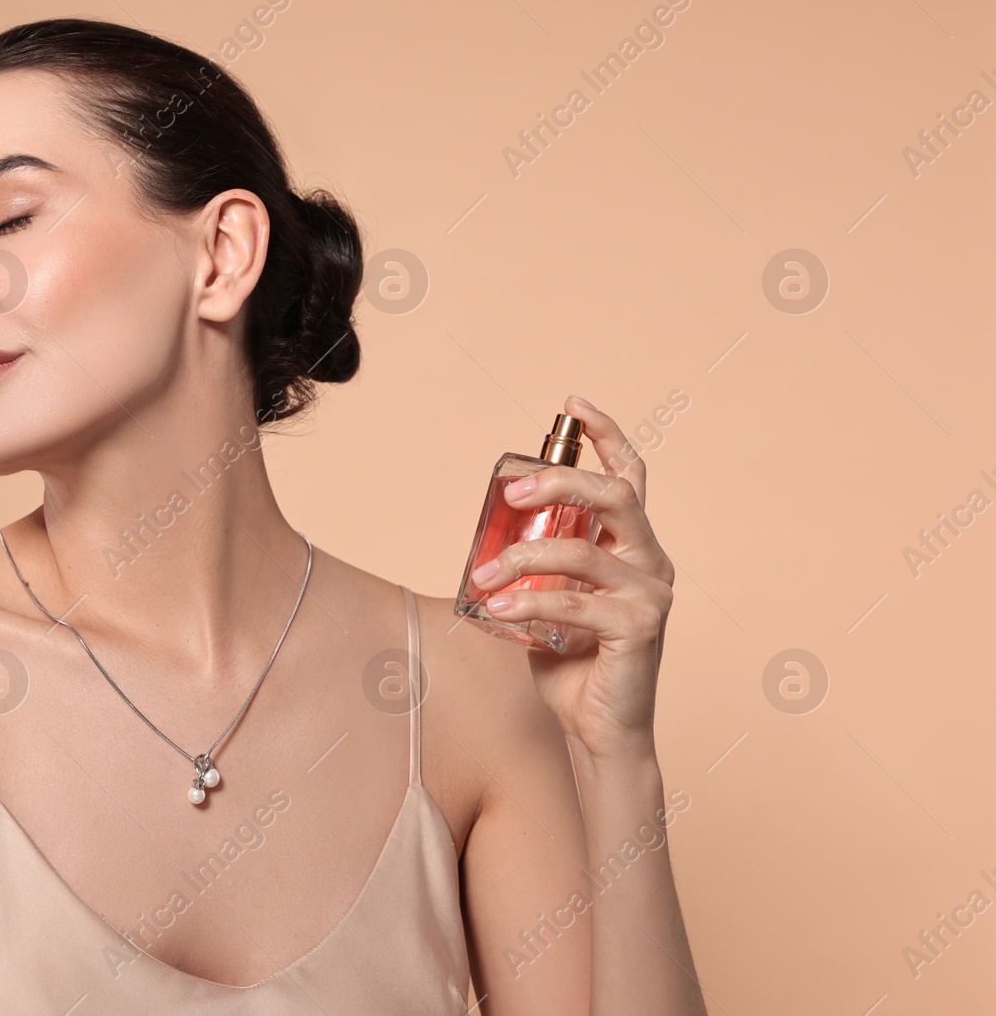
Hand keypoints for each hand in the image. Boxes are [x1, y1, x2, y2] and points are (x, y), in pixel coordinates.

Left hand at [467, 395, 674, 760]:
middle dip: (559, 482)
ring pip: (584, 551)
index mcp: (634, 547)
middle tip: (510, 490)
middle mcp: (651, 562)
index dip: (606, 434)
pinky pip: (575, 603)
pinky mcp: (639, 628)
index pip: (630, 477)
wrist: (599, 731)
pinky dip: (529, 603)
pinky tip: (497, 610)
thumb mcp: (548, 601)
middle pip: (614, 497)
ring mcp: (651, 594)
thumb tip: (485, 542)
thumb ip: (535, 568)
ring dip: (523, 558)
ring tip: (482, 578)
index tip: (572, 403)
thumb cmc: (573, 665)